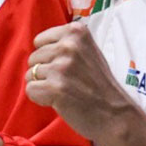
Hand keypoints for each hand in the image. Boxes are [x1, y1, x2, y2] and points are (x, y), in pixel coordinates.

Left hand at [26, 21, 136, 142]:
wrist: (115, 113)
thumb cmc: (99, 84)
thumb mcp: (88, 51)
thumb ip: (66, 44)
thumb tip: (37, 45)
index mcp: (76, 32)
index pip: (39, 41)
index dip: (49, 58)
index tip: (67, 68)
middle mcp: (68, 45)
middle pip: (33, 58)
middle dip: (45, 72)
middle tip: (68, 82)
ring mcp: (62, 66)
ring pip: (30, 74)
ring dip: (43, 86)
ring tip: (65, 91)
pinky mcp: (55, 87)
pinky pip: (30, 90)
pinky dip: (40, 98)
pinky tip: (60, 100)